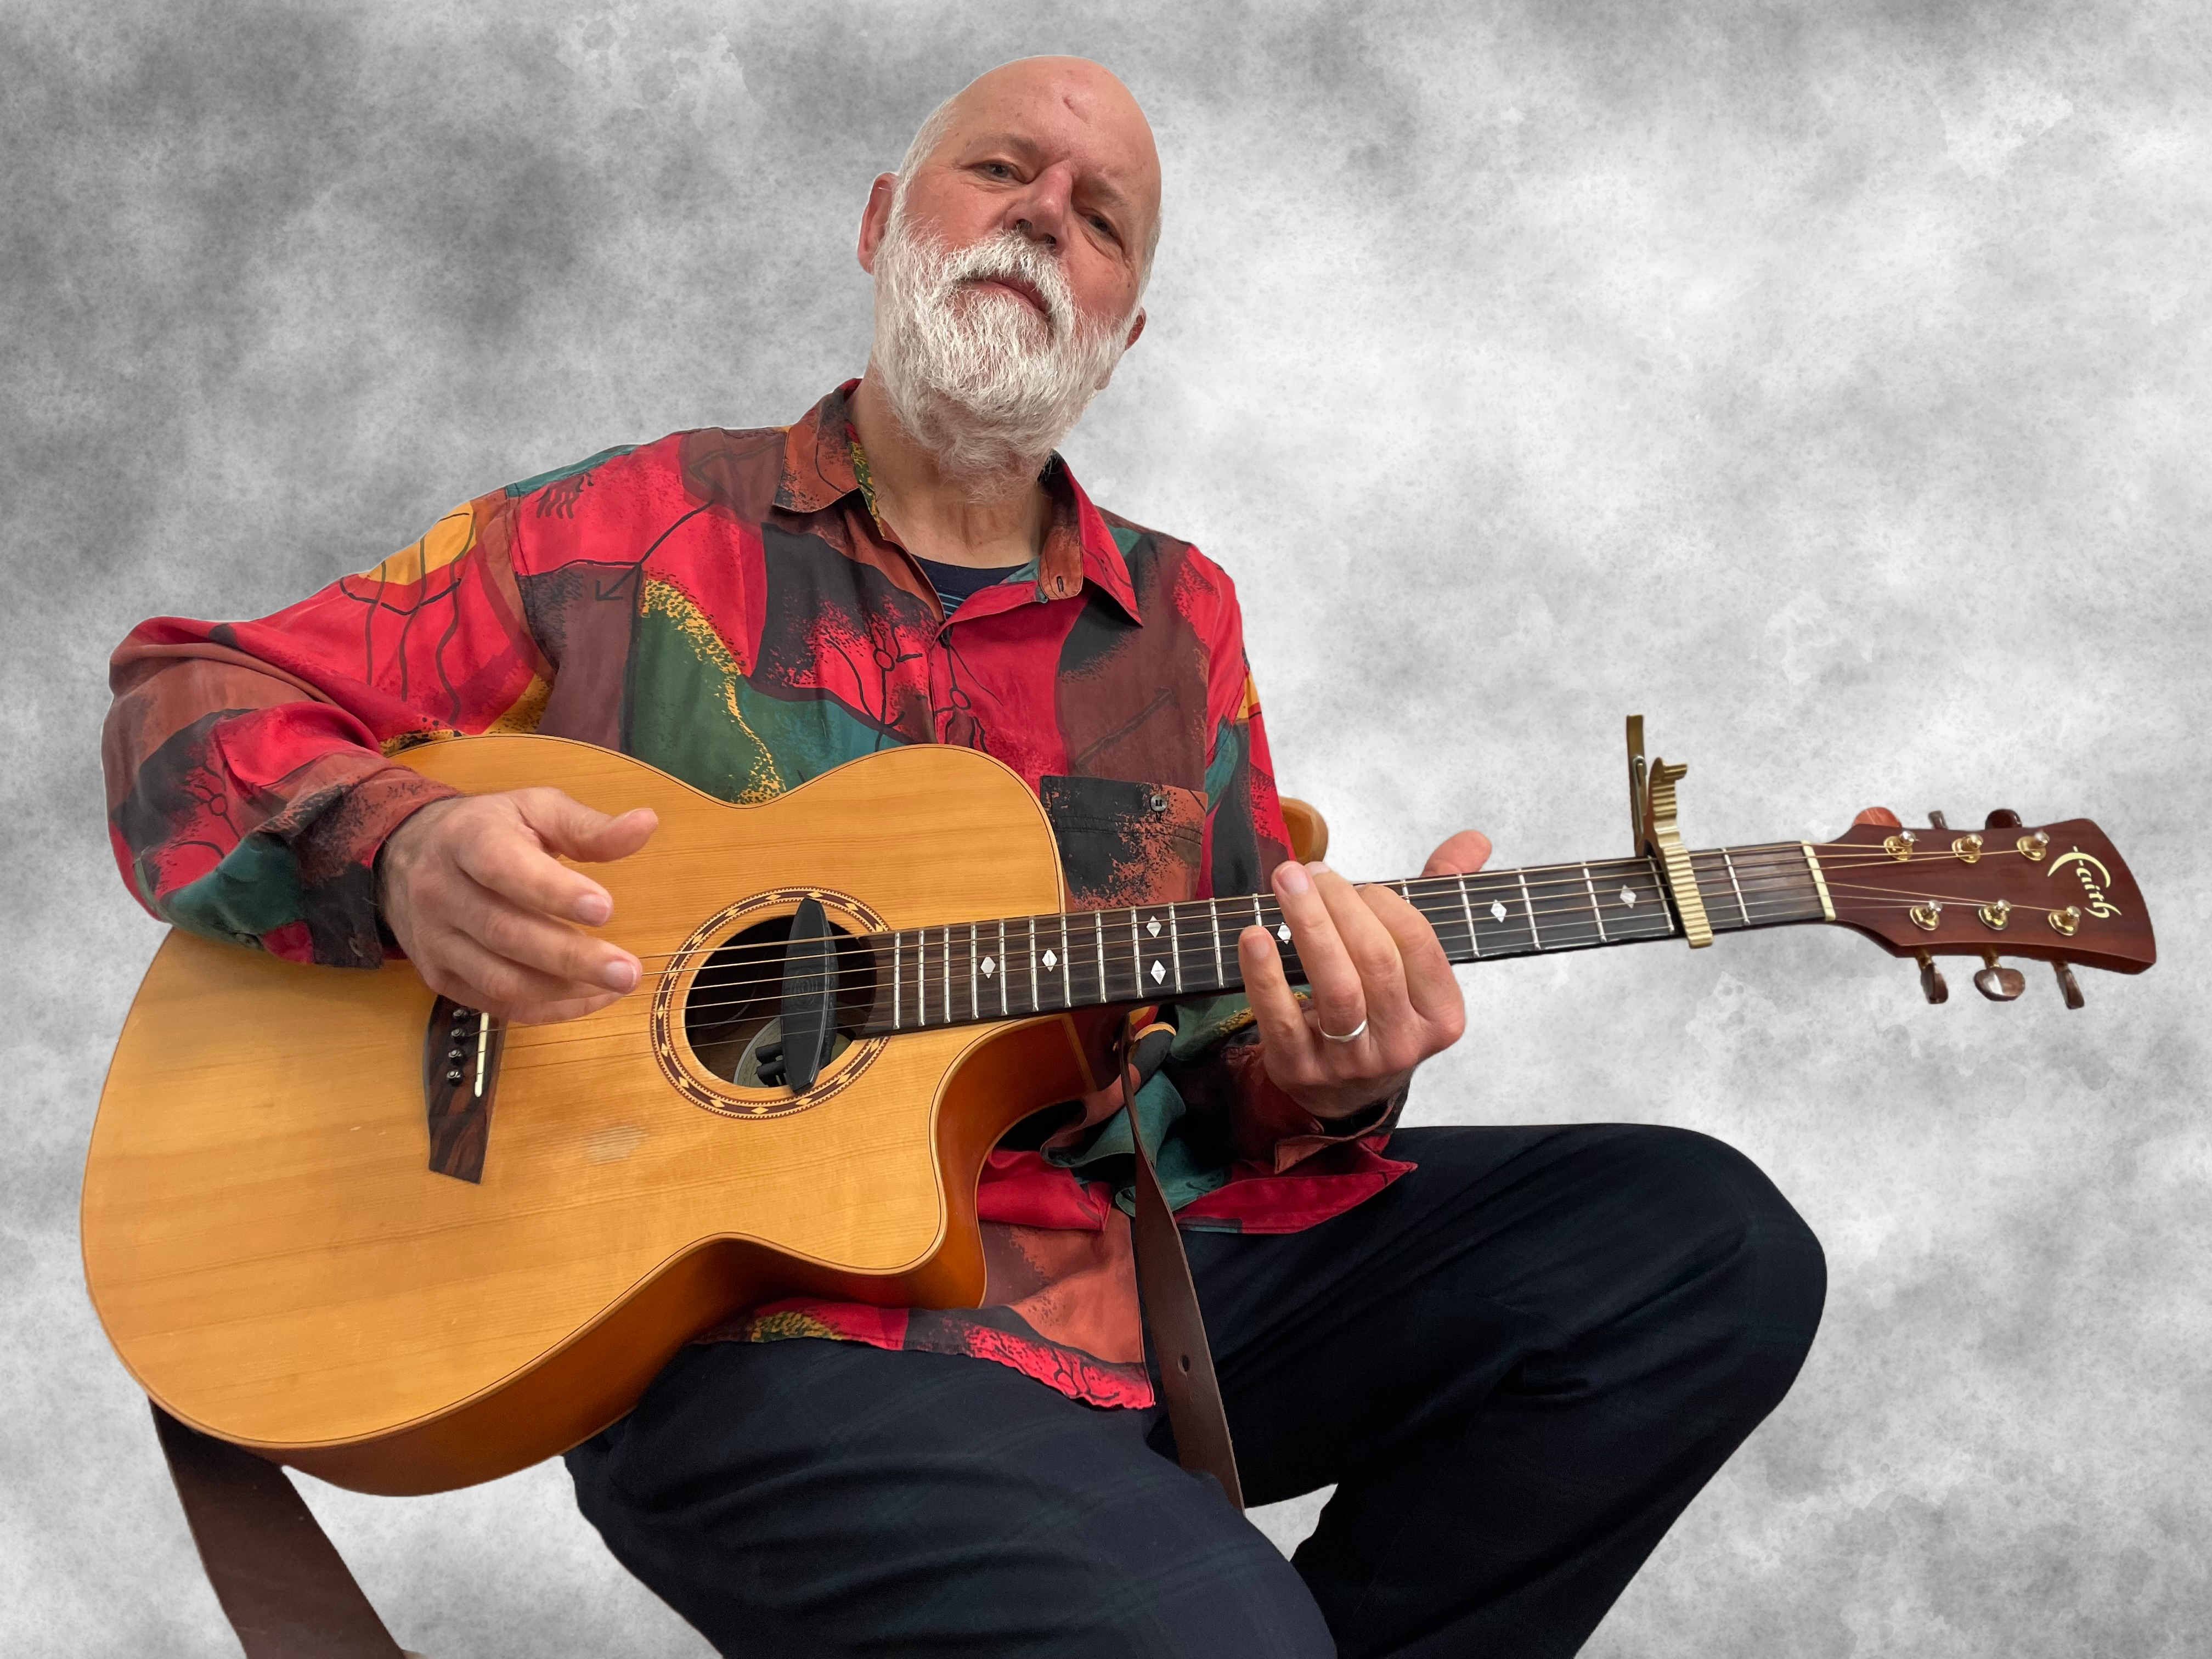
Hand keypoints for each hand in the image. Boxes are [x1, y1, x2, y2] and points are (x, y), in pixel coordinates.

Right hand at [377, 789, 658, 1023]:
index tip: (605, 908)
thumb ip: (587, 826)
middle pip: (505, 933)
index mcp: (466, 840)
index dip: (552, 891)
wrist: (407, 858)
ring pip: (499, 979)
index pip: (503, 868)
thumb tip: (645, 825)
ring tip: (617, 986)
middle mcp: (441, 892)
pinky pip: (497, 1004)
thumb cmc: (488, 830)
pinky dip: (548, 1009)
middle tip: (627, 970)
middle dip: (571, 957)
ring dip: (564, 990)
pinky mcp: (441, 976)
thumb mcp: (535, 810)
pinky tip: (590, 998)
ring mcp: (437, 940)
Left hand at [1237, 829, 1492, 1119]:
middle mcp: (1402, 1044)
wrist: (1345, 1091)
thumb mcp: (1418, 964)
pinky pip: (1282, 1017)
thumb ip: (1441, 898)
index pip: (1420, 946)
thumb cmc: (1382, 1007)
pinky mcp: (1302, 1069)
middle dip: (1342, 905)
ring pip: (1336, 987)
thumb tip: (1475, 838)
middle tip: (1311, 871)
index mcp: (1442, 1016)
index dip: (1387, 904)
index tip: (1360, 884)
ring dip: (1309, 925)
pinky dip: (1265, 973)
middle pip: (1376, 961)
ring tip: (1286, 882)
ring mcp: (1352, 1062)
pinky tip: (1255, 935)